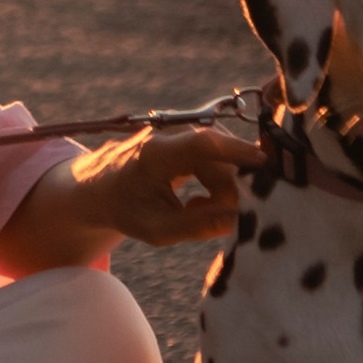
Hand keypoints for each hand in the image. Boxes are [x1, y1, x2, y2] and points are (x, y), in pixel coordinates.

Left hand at [64, 120, 259, 249]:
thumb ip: (197, 226)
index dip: (237, 150)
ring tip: (195, 209)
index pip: (204, 143)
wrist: (99, 188)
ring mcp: (178, 132)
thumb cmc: (126, 209)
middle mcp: (169, 134)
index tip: (264, 163)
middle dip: (227, 191)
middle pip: (220, 158)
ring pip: (222, 159)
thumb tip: (239, 218)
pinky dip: (215, 181)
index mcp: (155, 153)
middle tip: (213, 219)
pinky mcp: (186, 137)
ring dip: (220, 188)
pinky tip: (195, 201)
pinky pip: (217, 157)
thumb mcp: (157, 229)